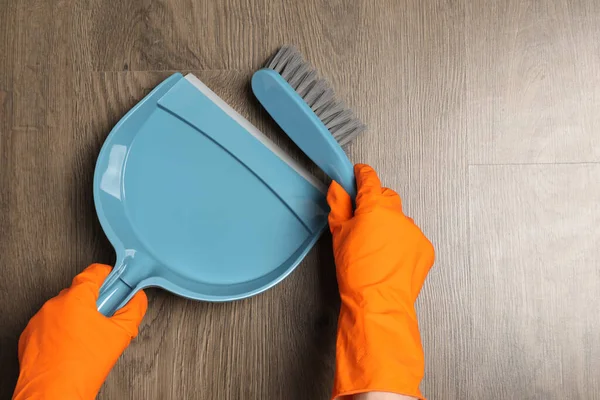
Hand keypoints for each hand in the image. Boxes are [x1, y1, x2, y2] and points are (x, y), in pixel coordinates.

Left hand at [13, 264, 146, 399]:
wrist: (53, 394)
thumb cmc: (81, 368)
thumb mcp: (121, 334)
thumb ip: (134, 309)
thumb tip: (137, 299)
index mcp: (76, 299)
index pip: (94, 272)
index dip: (109, 275)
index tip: (117, 282)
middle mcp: (54, 305)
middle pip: (80, 291)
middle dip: (95, 301)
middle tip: (108, 316)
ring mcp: (39, 320)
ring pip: (64, 309)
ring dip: (78, 316)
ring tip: (89, 338)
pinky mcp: (29, 335)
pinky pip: (50, 324)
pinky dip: (62, 330)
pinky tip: (72, 346)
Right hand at [327, 164, 434, 399]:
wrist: (378, 303)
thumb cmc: (356, 273)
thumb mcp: (338, 236)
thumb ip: (338, 206)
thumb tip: (337, 188)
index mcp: (374, 207)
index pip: (369, 180)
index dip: (362, 174)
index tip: (358, 174)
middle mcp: (398, 215)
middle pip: (386, 197)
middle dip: (375, 203)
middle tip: (362, 219)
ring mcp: (413, 232)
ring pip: (399, 219)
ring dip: (389, 225)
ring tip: (376, 247)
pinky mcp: (424, 248)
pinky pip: (410, 237)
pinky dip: (401, 243)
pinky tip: (389, 258)